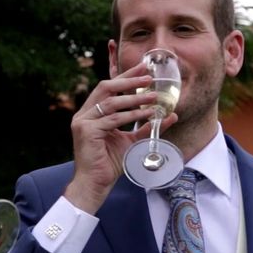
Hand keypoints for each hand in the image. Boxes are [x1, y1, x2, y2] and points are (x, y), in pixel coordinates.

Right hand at [64, 63, 176, 213]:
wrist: (94, 184)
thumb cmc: (109, 163)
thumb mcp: (131, 141)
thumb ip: (146, 127)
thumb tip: (170, 115)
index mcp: (91, 113)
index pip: (108, 88)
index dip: (126, 77)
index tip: (144, 68)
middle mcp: (84, 114)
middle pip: (106, 88)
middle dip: (129, 80)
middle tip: (149, 75)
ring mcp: (82, 122)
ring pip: (111, 102)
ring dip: (134, 98)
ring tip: (154, 96)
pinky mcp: (86, 131)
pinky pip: (112, 119)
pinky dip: (131, 115)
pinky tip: (146, 113)